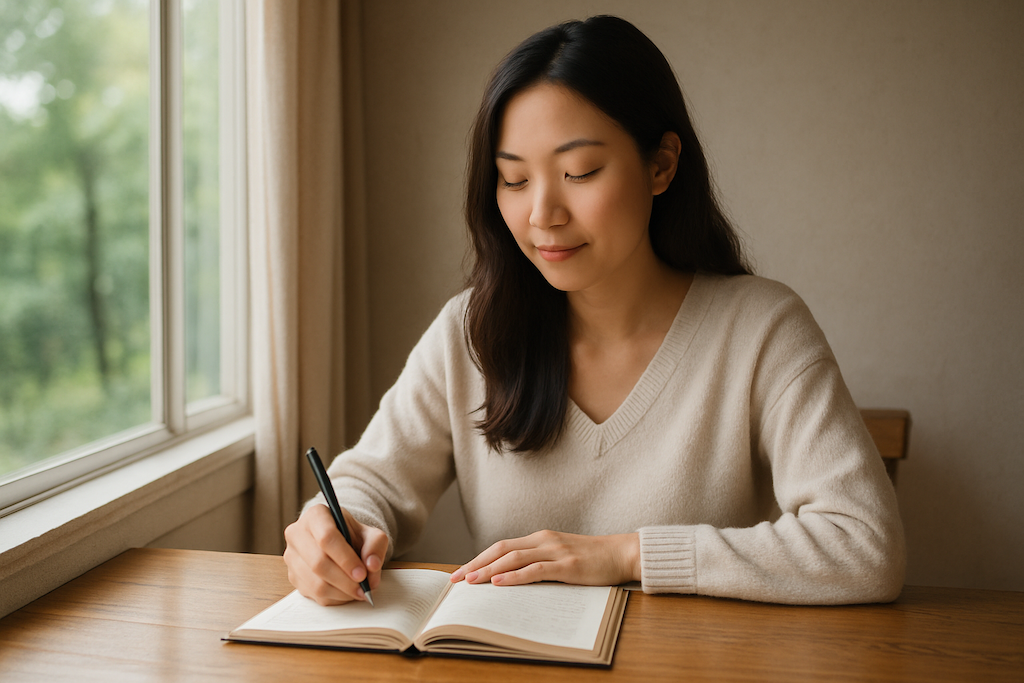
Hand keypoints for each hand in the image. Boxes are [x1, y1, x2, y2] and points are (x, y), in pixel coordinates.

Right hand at [283, 503, 388, 604]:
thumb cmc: (352, 535)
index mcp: (315, 516)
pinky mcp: (292, 576)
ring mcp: (292, 557)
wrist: (339, 540)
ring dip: (341, 592)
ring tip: (359, 592)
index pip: (327, 538)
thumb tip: (372, 565)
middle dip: (345, 580)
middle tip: (363, 588)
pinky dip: (334, 598)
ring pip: (315, 583)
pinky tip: (347, 593)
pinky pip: (313, 594)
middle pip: (318, 563)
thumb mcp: (370, 534)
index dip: (345, 559)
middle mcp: (297, 534)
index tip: (362, 574)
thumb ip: (375, 546)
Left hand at [449, 530, 639, 586]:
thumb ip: (539, 562)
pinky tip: (500, 582)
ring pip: (514, 558)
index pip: (501, 546)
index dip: (479, 558)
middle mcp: (544, 540)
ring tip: (470, 581)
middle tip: (456, 579)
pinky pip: (535, 570)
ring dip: (489, 570)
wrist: (622, 553)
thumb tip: (512, 578)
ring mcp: (555, 551)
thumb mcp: (561, 557)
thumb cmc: (592, 559)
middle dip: (476, 564)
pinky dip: (515, 576)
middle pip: (501, 549)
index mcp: (540, 538)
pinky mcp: (567, 565)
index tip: (461, 572)